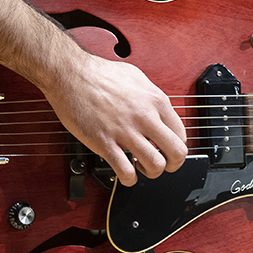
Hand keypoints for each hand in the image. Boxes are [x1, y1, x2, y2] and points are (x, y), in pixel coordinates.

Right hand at [40, 47, 186, 185]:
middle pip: (177, 152)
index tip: (168, 149)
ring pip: (156, 166)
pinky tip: (125, 173)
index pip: (182, 134)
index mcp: (156, 101)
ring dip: (152, 172)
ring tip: (141, 166)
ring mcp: (126, 131)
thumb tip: (159, 111)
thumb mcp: (137, 77)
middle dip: (173, 164)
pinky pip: (126, 172)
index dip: (177, 146)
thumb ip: (151, 97)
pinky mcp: (105, 143)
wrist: (71, 74)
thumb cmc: (100, 73)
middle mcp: (145, 117)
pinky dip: (129, 179)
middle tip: (164, 164)